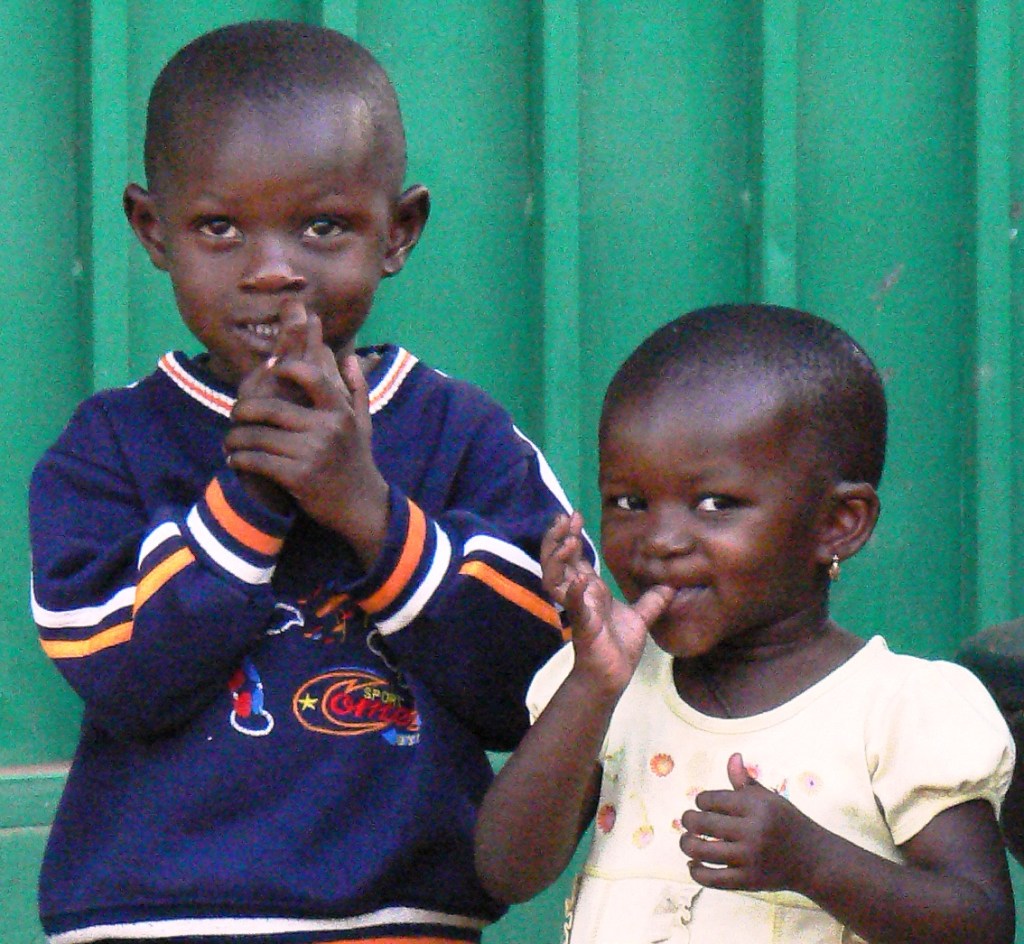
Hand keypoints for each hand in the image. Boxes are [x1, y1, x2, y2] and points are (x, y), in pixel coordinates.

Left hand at [225, 314, 387, 567]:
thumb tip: (350, 356)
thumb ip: (357, 388)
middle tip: (234, 412)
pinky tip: (236, 460)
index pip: (311, 377)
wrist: (361, 505)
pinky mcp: (298, 477)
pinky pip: (258, 461)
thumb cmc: (357, 460)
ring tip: (230, 440)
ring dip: (236, 438)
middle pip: (271, 408)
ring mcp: (313, 453)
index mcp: (341, 412)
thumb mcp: (364, 422)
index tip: (269, 368)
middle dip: (244, 409)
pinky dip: (240, 459)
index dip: (286, 367)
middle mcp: (328, 429)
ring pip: (259, 436)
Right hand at [543, 513, 671, 695]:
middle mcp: (577, 595)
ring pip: (554, 579)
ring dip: (558, 558)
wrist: (614, 676)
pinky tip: (579, 580)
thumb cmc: (620, 647)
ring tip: (568, 541)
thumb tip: (672, 584)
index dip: (569, 535)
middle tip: (565, 517)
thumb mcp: (641, 617)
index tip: (575, 515)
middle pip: (557, 560)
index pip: (573, 557)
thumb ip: (652, 600)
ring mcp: (577, 609)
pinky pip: (575, 608)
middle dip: (557, 538)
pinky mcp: (583, 626)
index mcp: (589, 589)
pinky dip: (574, 594)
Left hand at [679, 753, 819, 893]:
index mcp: (757, 806)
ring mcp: (750, 858)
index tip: (703, 804)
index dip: (701, 801)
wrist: (814, 860)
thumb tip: (732, 756)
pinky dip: (696, 872)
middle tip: (688, 821)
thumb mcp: (770, 798)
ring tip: (686, 841)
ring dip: (686, 844)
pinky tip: (692, 864)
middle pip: (703, 823)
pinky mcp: (749, 881)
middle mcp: (753, 831)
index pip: (711, 799)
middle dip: (688, 820)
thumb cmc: (787, 822)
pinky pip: (713, 879)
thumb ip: (745, 781)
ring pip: (703, 851)